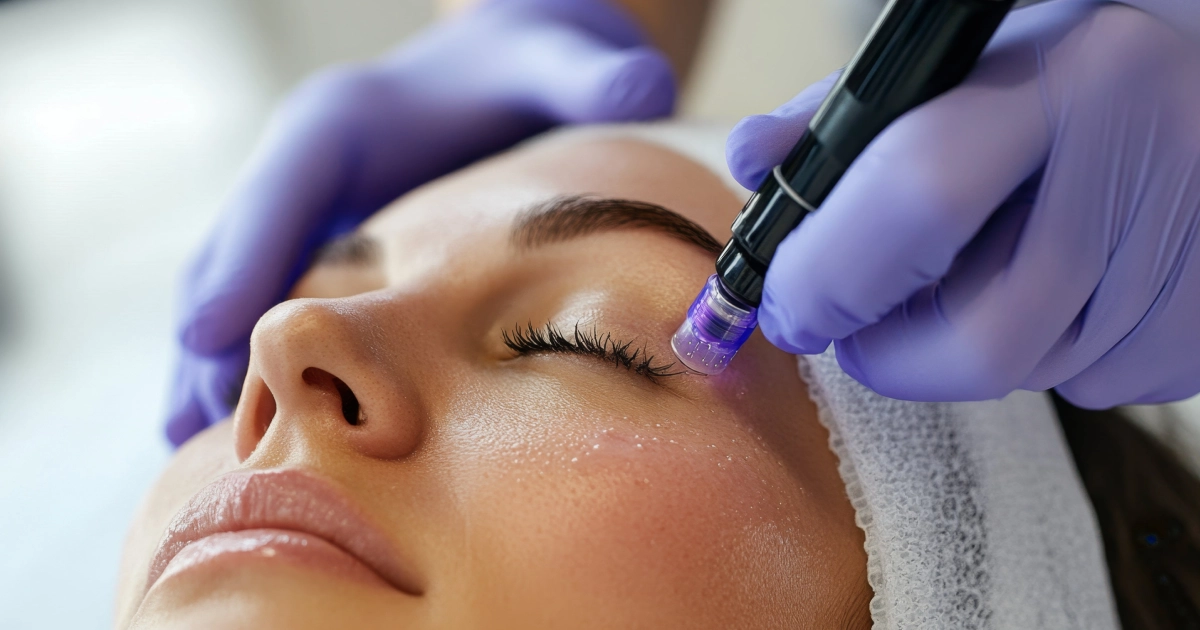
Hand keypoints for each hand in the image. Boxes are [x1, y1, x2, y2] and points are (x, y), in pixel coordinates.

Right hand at [169, 0, 674, 444]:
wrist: (508, 68)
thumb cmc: (530, 68)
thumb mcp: (561, 61)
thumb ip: (593, 75)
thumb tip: (642, 87)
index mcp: (348, 122)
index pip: (287, 186)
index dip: (250, 256)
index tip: (217, 330)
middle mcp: (307, 168)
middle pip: (235, 248)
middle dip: (213, 330)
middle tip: (197, 421)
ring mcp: (302, 211)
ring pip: (231, 286)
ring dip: (207, 362)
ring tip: (197, 445)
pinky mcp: (315, 248)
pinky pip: (258, 306)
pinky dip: (237, 362)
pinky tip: (232, 428)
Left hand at [725, 0, 1199, 406]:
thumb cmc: (1081, 62)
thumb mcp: (970, 56)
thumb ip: (848, 113)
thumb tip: (752, 165)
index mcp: (1074, 76)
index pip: (919, 198)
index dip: (827, 274)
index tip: (784, 305)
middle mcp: (1149, 166)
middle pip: (980, 342)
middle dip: (885, 353)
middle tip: (852, 324)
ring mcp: (1193, 261)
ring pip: (1025, 373)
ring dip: (965, 343)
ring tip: (989, 259)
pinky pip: (1085, 383)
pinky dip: (1044, 348)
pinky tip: (1068, 275)